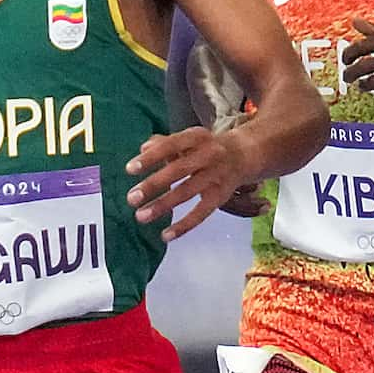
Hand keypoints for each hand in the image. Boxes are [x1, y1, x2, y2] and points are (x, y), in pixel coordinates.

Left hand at [128, 124, 257, 240]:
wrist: (243, 154)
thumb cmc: (205, 147)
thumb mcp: (188, 139)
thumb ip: (164, 143)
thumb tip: (143, 149)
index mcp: (197, 137)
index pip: (171, 145)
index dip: (151, 158)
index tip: (130, 169)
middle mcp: (209, 155)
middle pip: (179, 170)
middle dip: (154, 184)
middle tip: (132, 198)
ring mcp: (216, 176)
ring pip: (187, 192)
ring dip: (163, 205)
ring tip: (141, 216)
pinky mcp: (221, 196)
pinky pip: (201, 213)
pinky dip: (184, 225)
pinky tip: (165, 235)